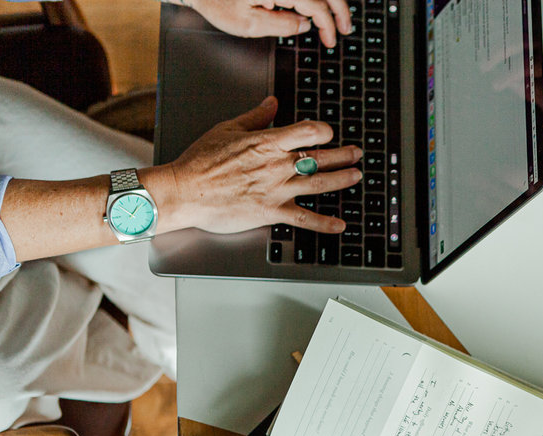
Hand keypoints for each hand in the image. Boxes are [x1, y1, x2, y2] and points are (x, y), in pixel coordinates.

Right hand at [145, 96, 360, 234]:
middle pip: (319, 158)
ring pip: (319, 184)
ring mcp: (276, 189)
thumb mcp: (227, 129)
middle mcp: (276, 165)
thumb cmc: (201, 162)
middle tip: (357, 153)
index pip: (308, 132)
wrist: (185, 191)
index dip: (324, 131)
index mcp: (267, 142)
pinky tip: (340, 225)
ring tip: (356, 176)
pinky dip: (325, 223)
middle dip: (343, 155)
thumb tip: (272, 103)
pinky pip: (304, 218)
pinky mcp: (271, 212)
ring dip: (342, 180)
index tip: (330, 133)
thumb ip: (255, 117)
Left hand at [183, 0, 352, 47]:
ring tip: (337, 16)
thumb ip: (282, 26)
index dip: (328, 25)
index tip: (331, 40)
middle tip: (346, 27)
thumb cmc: (216, 1)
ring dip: (330, 0)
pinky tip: (318, 6)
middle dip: (339, 8)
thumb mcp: (247, 24)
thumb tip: (306, 25)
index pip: (316, 5)